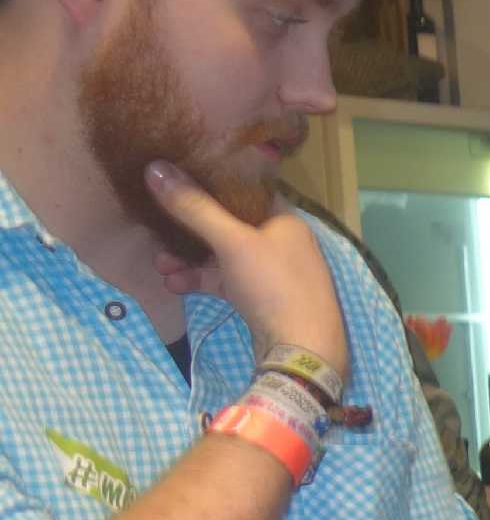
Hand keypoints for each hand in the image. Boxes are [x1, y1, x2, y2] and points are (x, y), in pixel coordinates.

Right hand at [144, 163, 347, 376]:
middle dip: (189, 232)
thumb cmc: (274, 285)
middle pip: (227, 226)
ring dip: (189, 260)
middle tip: (157, 234)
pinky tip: (174, 286)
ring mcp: (272, 273)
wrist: (303, 351)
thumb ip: (194, 207)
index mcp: (285, 220)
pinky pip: (225, 281)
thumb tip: (155, 167)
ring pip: (222, 257)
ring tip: (160, 267)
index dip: (211, 185)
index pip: (245, 192)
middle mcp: (281, 243)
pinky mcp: (261, 299)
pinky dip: (201, 281)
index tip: (176, 181)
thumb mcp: (232, 241)